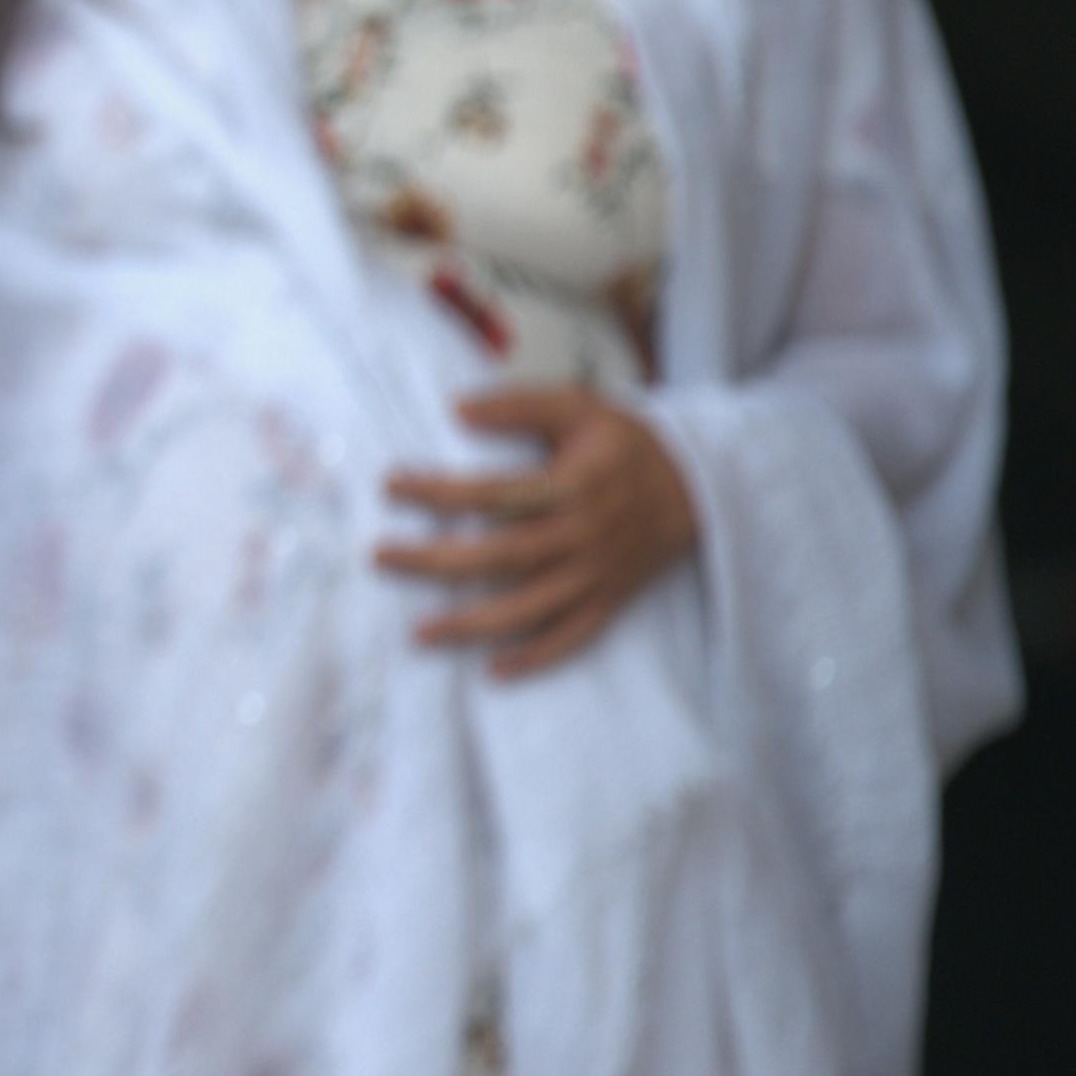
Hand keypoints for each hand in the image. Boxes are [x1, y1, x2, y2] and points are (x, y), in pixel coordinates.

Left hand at [377, 382, 698, 677]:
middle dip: (434, 561)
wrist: (698, 487)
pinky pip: (571, 638)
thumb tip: (455, 409)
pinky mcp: (610, 601)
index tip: (388, 485)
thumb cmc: (623, 443)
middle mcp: (585, 537)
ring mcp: (598, 576)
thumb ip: (518, 405)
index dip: (439, 492)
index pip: (494, 494)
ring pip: (529, 609)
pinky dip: (535, 658)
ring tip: (417, 633)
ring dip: (471, 626)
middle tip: (377, 556)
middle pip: (500, 557)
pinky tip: (492, 670)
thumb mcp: (579, 406)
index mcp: (574, 486)